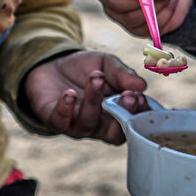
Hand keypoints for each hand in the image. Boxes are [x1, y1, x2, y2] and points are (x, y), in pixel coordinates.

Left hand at [23, 50, 147, 143]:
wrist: (53, 63)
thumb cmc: (85, 69)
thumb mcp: (107, 64)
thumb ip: (123, 74)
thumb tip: (142, 85)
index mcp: (116, 114)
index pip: (132, 123)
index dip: (138, 114)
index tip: (140, 96)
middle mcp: (98, 125)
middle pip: (114, 131)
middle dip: (123, 114)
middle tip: (127, 95)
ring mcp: (75, 124)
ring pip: (87, 122)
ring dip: (94, 101)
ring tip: (97, 78)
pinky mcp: (53, 119)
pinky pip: (60, 121)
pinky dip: (65, 109)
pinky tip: (69, 94)